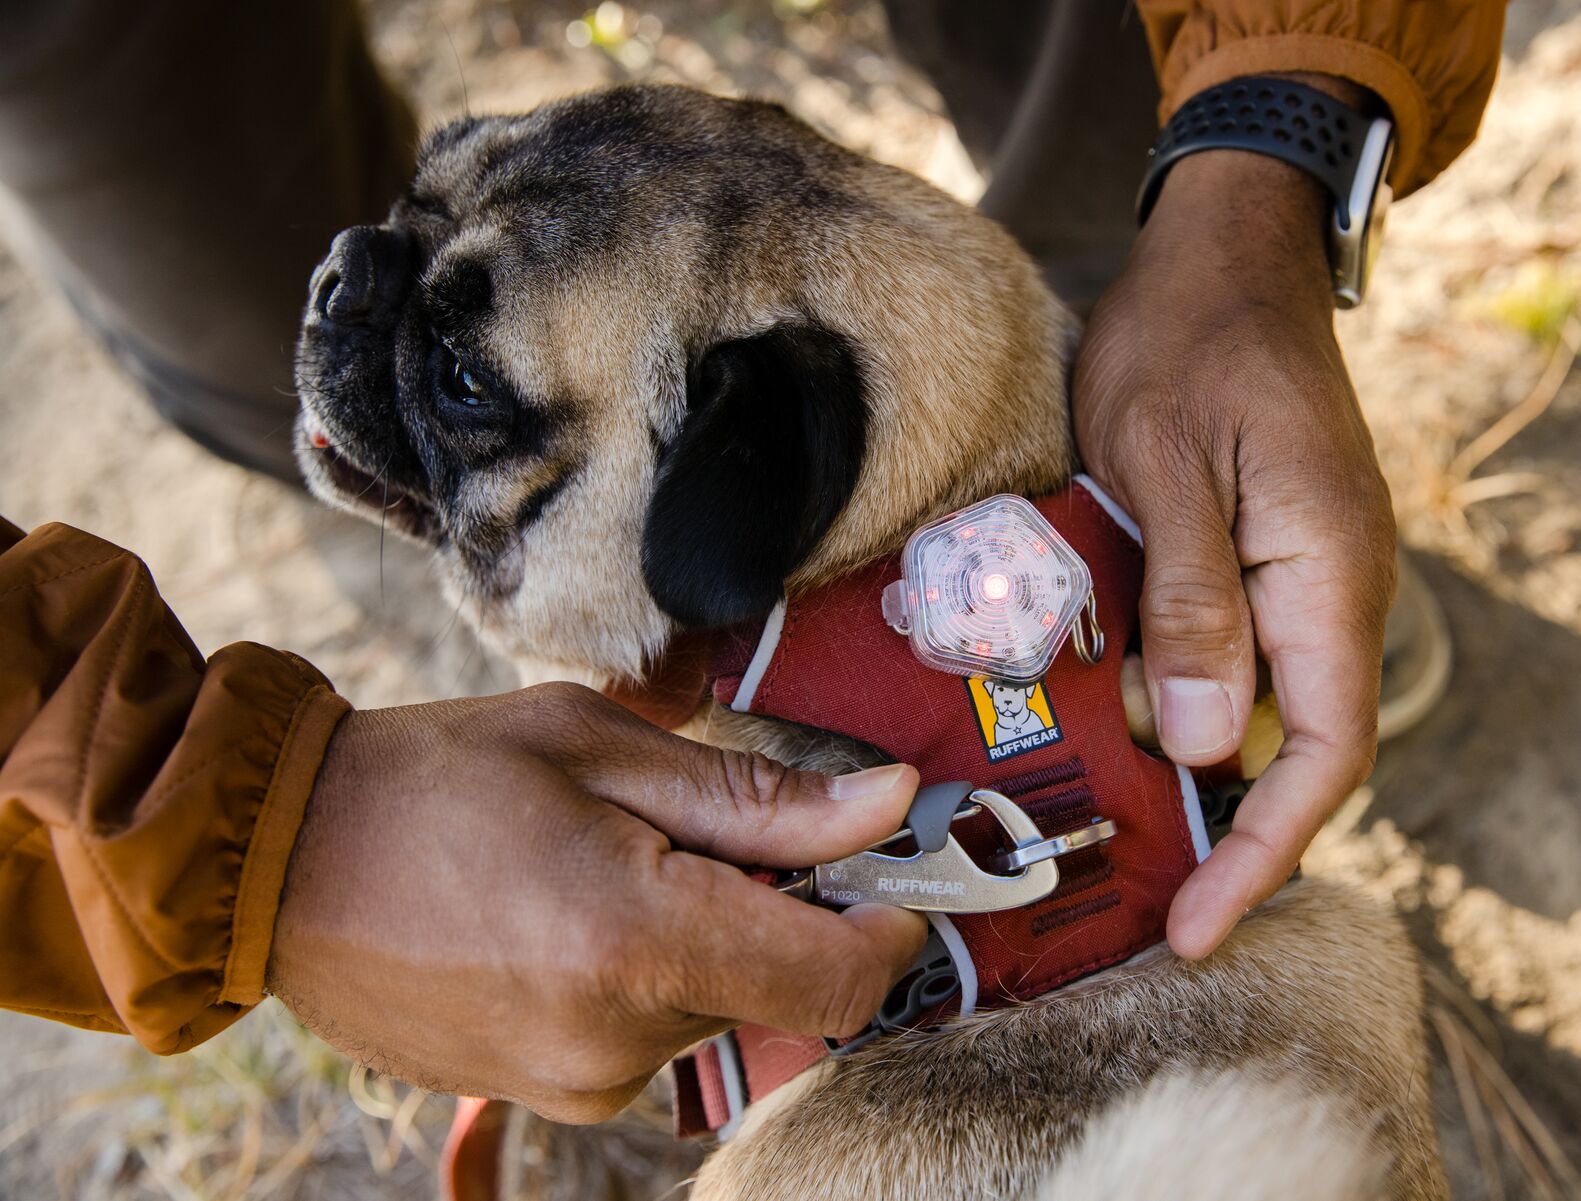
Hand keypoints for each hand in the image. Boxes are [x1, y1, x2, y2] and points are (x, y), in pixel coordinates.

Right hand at [266, 684, 925, 1122]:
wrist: (279, 861)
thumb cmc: (437, 778)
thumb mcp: (604, 749)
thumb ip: (759, 797)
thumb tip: (890, 805)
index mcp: (638, 940)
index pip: (838, 980)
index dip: (889, 928)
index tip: (893, 875)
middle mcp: (617, 1039)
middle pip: (777, 984)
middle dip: (773, 907)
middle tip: (696, 830)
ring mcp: (578, 1082)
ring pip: (716, 1006)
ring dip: (704, 938)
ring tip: (608, 865)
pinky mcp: (549, 1094)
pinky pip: (653, 1035)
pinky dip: (652, 974)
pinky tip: (575, 914)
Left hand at [1074, 137, 1396, 958]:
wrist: (1226, 249)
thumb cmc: (1190, 339)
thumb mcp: (1169, 464)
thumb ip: (1193, 602)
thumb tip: (1206, 748)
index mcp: (1329, 576)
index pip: (1321, 758)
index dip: (1261, 854)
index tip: (1195, 928)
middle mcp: (1339, 590)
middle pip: (1299, 753)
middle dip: (1229, 837)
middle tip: (1136, 903)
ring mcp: (1311, 574)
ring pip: (1266, 711)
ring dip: (1199, 775)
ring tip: (1114, 837)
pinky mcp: (1273, 556)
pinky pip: (1241, 657)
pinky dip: (1186, 704)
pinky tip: (1118, 726)